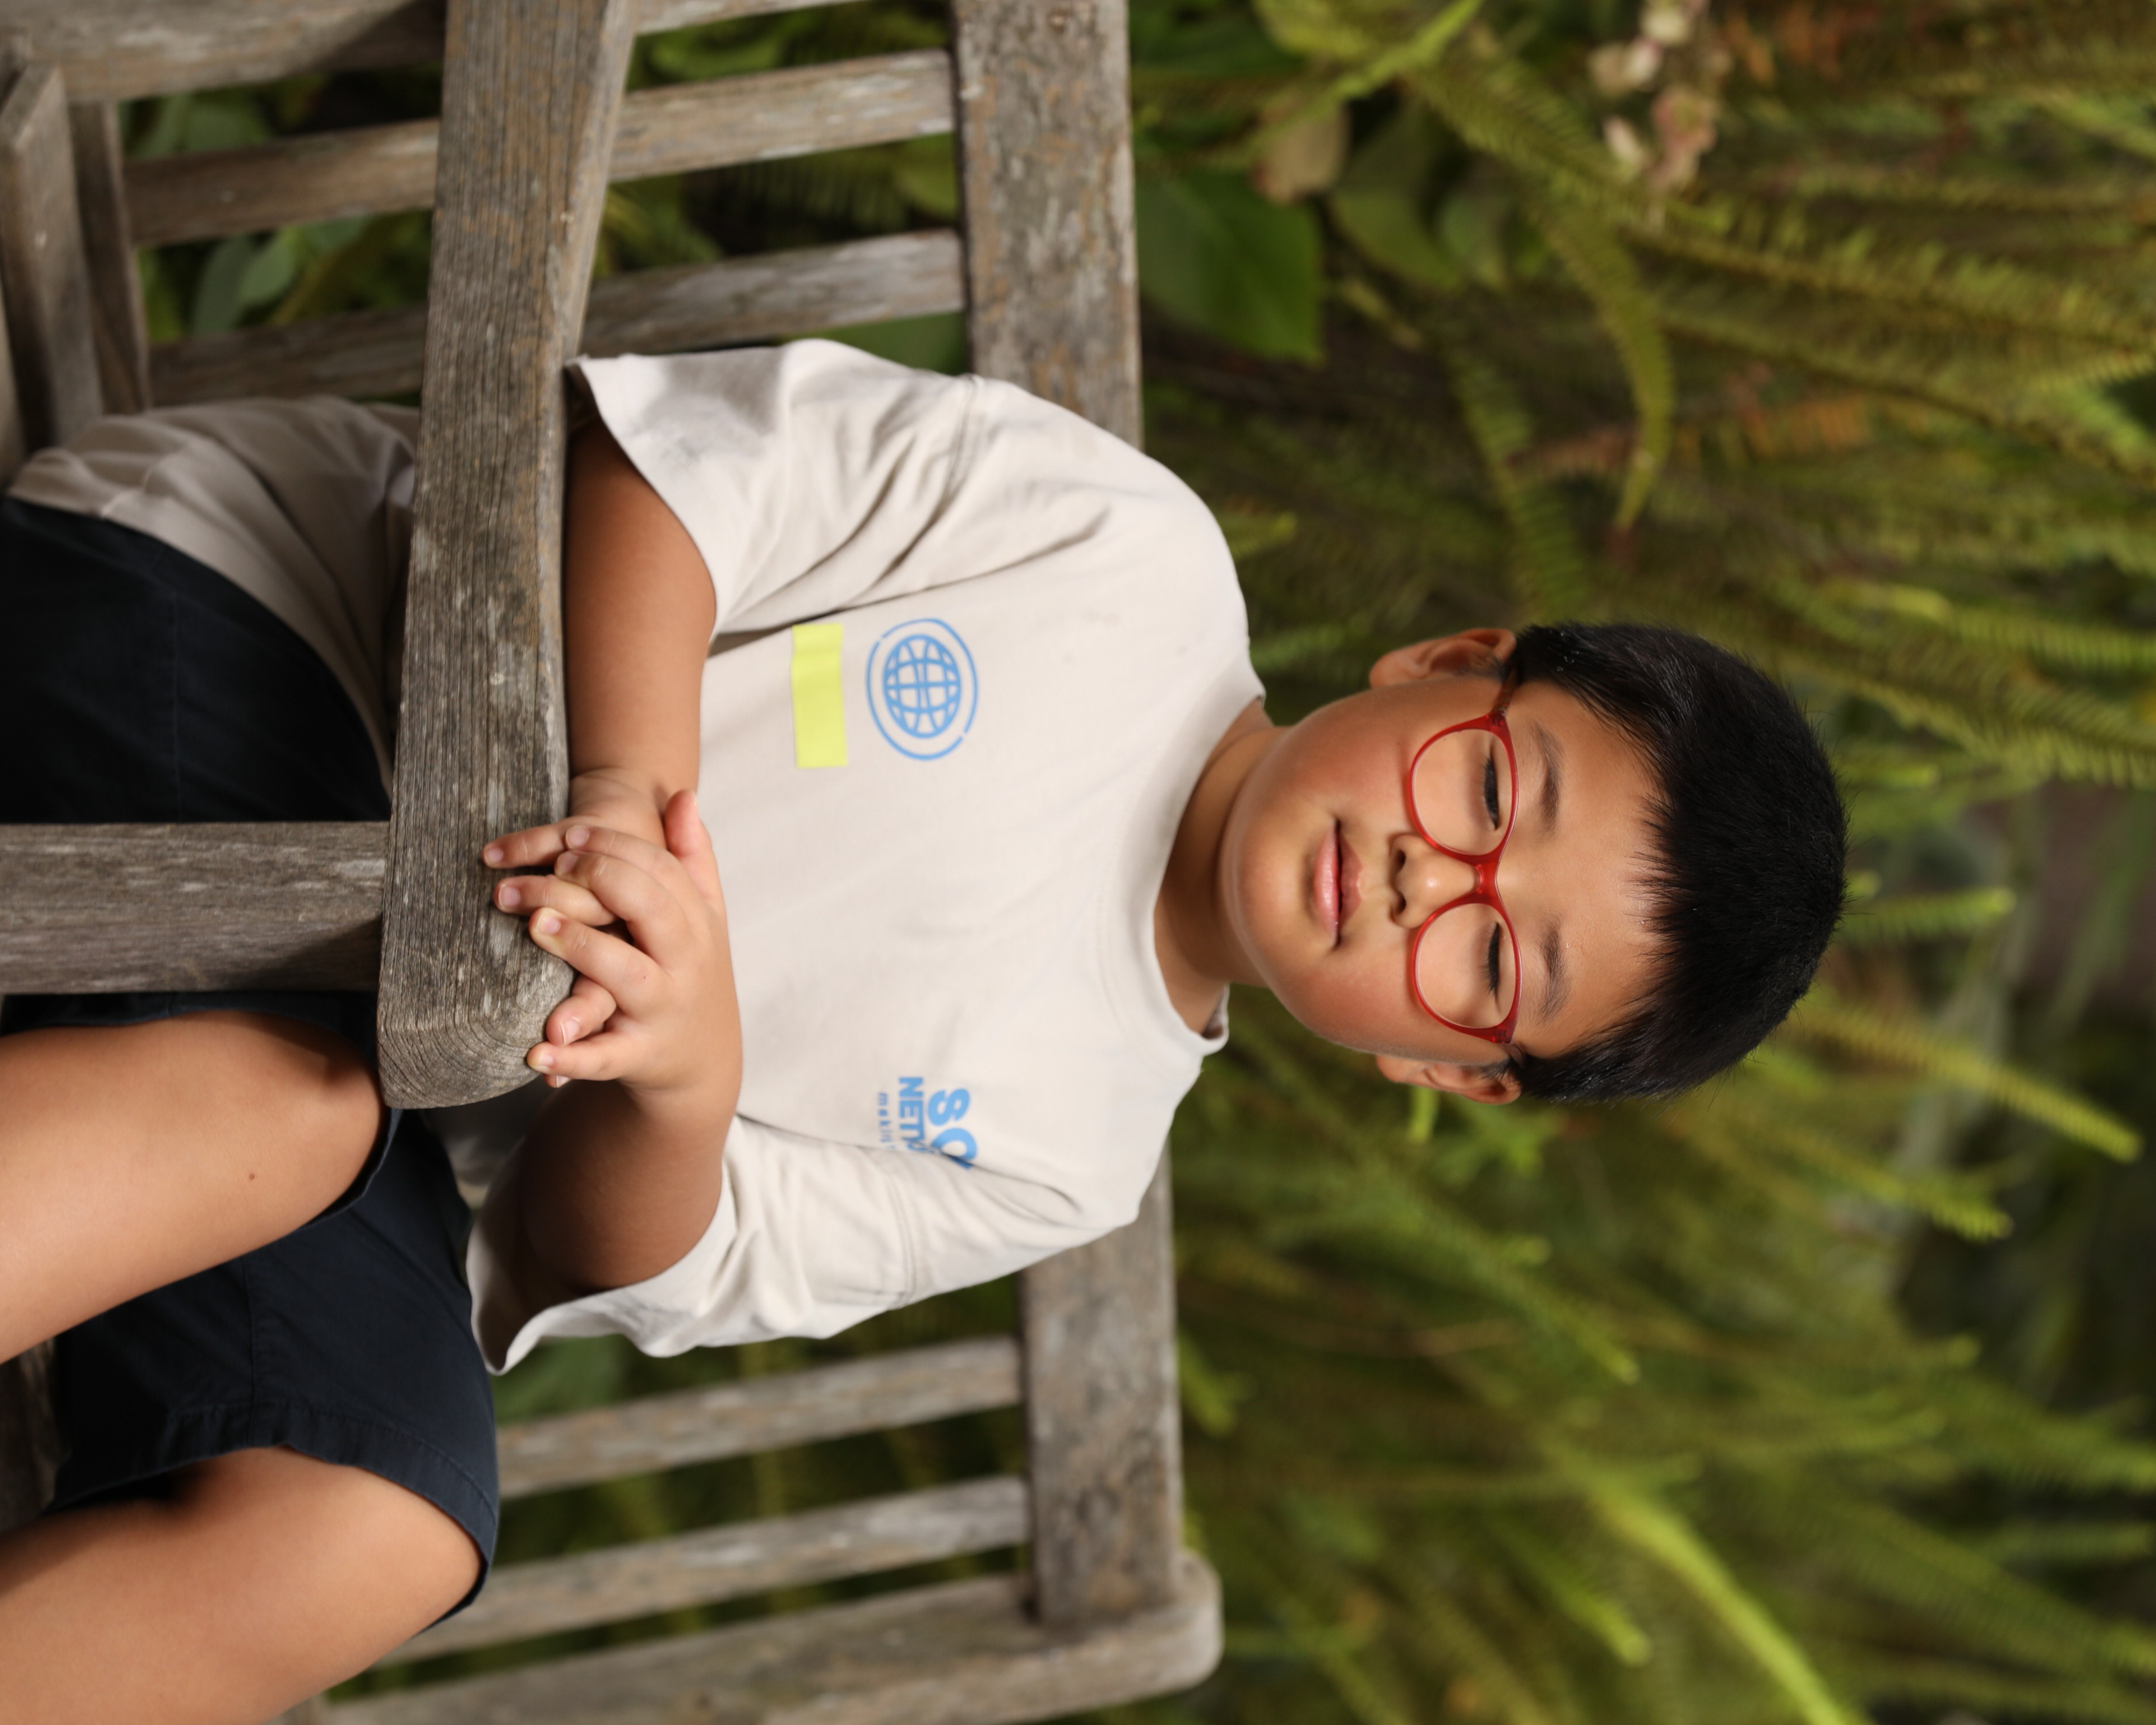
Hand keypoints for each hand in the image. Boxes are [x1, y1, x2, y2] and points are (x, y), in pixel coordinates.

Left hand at [484, 772, 678, 1068]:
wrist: (705, 1061)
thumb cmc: (692, 972)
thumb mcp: (704, 917)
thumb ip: (693, 857)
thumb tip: (683, 796)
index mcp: (697, 924)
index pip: (662, 870)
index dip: (617, 847)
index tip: (571, 835)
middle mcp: (684, 963)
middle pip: (652, 909)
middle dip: (603, 881)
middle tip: (554, 868)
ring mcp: (662, 1009)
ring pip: (627, 974)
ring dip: (583, 948)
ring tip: (537, 925)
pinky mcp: (637, 1055)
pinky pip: (603, 1057)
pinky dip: (570, 1058)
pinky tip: (533, 1050)